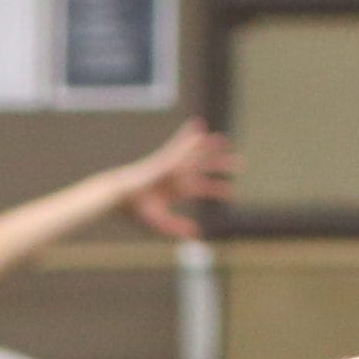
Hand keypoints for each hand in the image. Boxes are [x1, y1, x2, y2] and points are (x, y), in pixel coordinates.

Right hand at [123, 120, 237, 237]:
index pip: (201, 187)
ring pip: (194, 153)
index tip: (230, 192)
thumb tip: (196, 233)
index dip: (216, 189)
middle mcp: (175, 175)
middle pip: (202, 167)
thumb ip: (177, 227)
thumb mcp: (160, 222)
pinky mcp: (164, 158)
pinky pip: (179, 143)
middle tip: (239, 164)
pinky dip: (188, 134)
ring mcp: (170, 164)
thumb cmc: (134, 209)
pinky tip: (198, 124)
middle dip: (219, 165)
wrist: (120, 196)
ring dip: (208, 146)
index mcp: (175, 190)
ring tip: (223, 140)